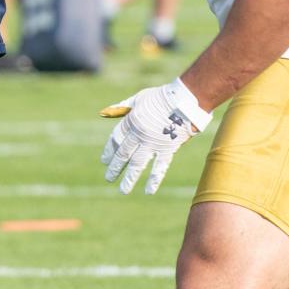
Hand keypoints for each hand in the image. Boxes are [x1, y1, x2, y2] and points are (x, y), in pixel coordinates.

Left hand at [100, 77, 211, 194]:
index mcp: (131, 122)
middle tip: (109, 178)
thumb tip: (104, 112)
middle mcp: (139, 135)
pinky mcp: (167, 149)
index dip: (109, 151)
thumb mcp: (138, 98)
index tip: (105, 161)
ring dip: (129, 178)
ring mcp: (152, 143)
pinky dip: (154, 180)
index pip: (116, 140)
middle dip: (115, 167)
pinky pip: (159, 167)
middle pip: (123, 154)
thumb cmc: (161, 97)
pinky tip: (148, 190)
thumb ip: (123, 107)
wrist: (184, 100)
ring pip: (137, 164)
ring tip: (123, 190)